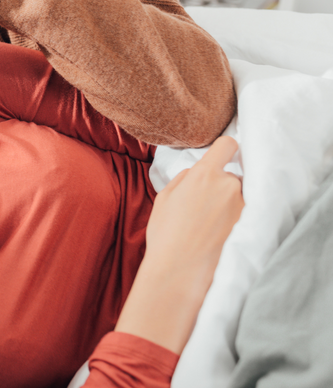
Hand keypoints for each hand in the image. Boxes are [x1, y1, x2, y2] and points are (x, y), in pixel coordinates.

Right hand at [145, 135, 243, 271]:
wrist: (180, 270)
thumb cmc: (166, 234)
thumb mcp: (165, 198)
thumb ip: (184, 178)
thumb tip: (197, 172)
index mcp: (205, 175)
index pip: (227, 145)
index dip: (224, 150)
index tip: (221, 157)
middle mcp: (229, 185)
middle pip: (232, 175)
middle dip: (222, 186)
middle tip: (205, 207)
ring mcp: (243, 206)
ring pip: (240, 196)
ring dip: (230, 205)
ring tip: (211, 226)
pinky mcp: (251, 225)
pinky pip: (245, 214)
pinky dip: (235, 221)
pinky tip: (219, 235)